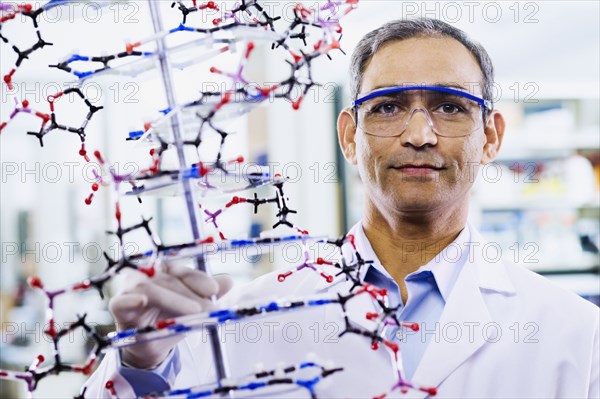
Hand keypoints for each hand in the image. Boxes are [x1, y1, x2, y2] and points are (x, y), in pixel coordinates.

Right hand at [108, 263, 232, 368]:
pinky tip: (142, 301)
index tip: (215, 289)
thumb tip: (229, 281)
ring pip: (149, 287)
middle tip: (211, 309)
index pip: (183, 270)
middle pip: (170, 279)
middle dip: (192, 295)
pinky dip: (130, 300)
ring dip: (173, 299)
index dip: (199, 278)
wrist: (152, 344)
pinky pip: (120, 301)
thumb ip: (209, 294)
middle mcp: (148, 274)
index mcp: (167, 270)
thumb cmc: (173, 318)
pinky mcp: (117, 305)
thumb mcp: (195, 307)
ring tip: (193, 311)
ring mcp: (130, 287)